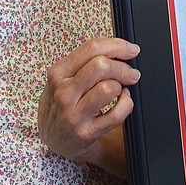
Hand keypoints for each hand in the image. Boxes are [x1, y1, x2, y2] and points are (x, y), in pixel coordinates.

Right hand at [38, 36, 140, 175]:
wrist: (54, 138)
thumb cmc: (63, 102)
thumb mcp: (63, 78)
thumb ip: (84, 62)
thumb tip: (119, 49)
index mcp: (58, 73)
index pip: (92, 48)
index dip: (118, 46)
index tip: (131, 49)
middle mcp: (63, 93)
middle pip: (101, 66)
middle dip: (123, 66)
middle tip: (131, 72)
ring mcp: (74, 115)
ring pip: (109, 88)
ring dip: (122, 86)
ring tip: (121, 89)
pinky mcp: (86, 133)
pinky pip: (117, 114)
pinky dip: (127, 104)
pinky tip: (122, 102)